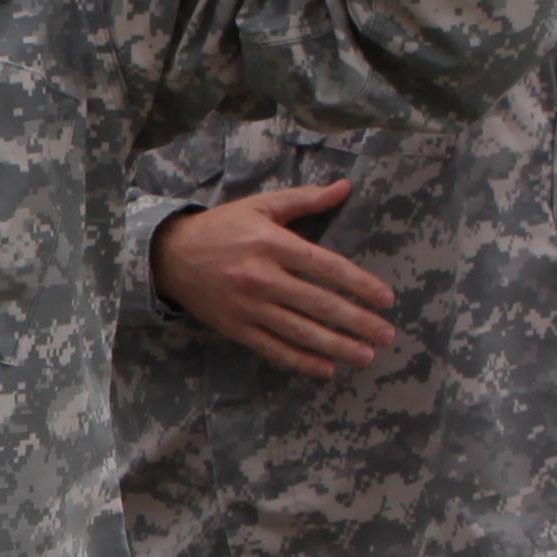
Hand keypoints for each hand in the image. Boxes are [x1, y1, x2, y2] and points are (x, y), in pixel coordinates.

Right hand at [155, 181, 398, 379]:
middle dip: (357, 321)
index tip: (386, 299)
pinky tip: (325, 369)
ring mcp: (248, 306)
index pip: (326, 267)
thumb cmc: (222, 227)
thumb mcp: (261, 205)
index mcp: (272, 244)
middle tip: (386, 335)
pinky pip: (273, 348)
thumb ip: (305, 200)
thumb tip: (346, 187)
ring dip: (336, 346)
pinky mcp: (235, 327)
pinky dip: (300, 361)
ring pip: (299, 331)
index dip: (359, 284)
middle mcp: (262, 277)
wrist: (170, 255)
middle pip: (319, 303)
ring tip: (366, 356)